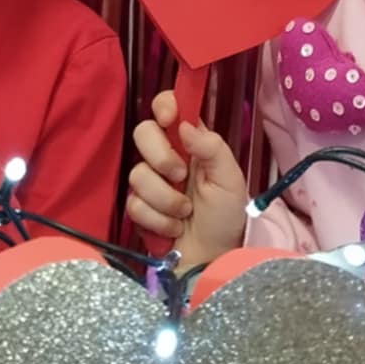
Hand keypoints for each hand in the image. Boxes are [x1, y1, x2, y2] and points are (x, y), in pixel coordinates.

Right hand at [124, 89, 249, 267]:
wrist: (211, 258)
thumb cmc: (225, 216)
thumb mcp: (229, 179)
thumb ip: (212, 148)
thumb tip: (185, 125)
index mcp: (191, 142)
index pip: (169, 107)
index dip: (164, 105)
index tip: (168, 119)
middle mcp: (167, 155)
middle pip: (142, 133)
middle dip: (160, 156)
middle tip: (180, 176)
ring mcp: (149, 181)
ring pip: (138, 174)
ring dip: (166, 199)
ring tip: (185, 213)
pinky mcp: (138, 207)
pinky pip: (135, 204)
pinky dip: (158, 220)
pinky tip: (173, 228)